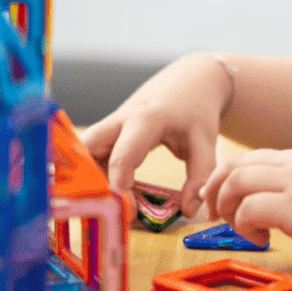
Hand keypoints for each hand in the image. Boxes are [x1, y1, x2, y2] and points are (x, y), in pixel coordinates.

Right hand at [80, 54, 231, 217]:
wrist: (192, 78)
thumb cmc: (197, 109)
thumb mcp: (207, 140)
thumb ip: (200, 175)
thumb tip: (187, 210)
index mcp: (145, 119)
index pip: (121, 157)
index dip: (119, 187)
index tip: (129, 211)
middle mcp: (121, 119)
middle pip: (87, 149)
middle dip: (89, 179)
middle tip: (108, 207)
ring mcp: (112, 122)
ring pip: (84, 151)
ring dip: (91, 177)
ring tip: (112, 201)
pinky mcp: (111, 128)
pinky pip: (93, 151)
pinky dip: (96, 171)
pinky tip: (114, 189)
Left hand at [199, 144, 291, 265]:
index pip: (257, 157)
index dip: (234, 177)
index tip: (227, 197)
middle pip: (237, 163)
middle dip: (217, 186)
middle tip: (214, 211)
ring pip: (236, 180)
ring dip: (224, 204)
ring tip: (232, 225)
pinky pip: (248, 208)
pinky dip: (242, 224)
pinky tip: (258, 237)